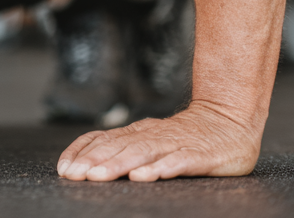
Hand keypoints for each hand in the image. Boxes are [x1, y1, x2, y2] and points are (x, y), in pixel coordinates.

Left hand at [56, 103, 261, 181]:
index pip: (104, 139)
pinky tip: (145, 176)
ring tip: (99, 176)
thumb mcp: (152, 139)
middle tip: (75, 175)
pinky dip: (160, 168)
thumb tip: (90, 161)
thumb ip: (127, 148)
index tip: (64, 169)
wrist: (229, 118)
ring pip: (143, 152)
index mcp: (138, 133)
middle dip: (94, 161)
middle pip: (119, 147)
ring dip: (118, 165)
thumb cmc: (187, 135)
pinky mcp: (200, 155)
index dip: (83, 152)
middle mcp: (152, 135)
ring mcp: (176, 143)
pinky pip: (178, 161)